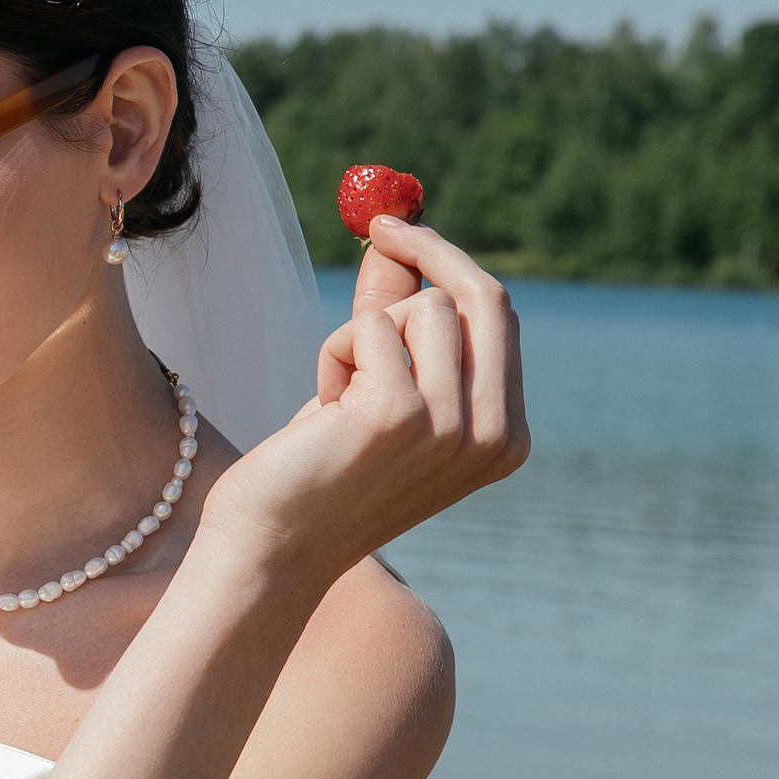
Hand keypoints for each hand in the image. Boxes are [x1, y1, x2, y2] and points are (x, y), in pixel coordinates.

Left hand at [204, 215, 527, 585]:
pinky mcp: (396, 413)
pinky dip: (332, 355)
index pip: (500, 319)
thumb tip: (403, 246)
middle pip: (482, 298)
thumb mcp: (383, 400)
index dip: (453, 265)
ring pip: (420, 308)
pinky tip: (319, 412)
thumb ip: (405, 331)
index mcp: (506, 439)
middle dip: (430, 249)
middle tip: (380, 225)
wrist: (272, 553)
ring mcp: (450, 426)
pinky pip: (367, 327)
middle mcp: (494, 435)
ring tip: (335, 397)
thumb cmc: (319, 479)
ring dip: (362, 334)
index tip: (408, 231)